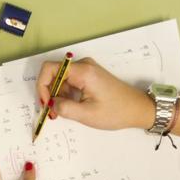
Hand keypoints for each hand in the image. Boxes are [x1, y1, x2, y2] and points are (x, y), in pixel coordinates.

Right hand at [37, 57, 153, 130]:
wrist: (137, 109)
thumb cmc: (116, 112)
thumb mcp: (87, 114)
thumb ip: (64, 108)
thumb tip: (49, 104)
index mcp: (83, 71)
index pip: (50, 69)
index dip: (42, 86)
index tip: (45, 104)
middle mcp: (83, 65)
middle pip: (54, 74)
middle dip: (49, 93)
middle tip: (52, 113)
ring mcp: (86, 69)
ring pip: (61, 79)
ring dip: (57, 96)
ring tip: (62, 113)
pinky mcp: (89, 76)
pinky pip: (69, 82)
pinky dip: (65, 95)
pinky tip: (70, 108)